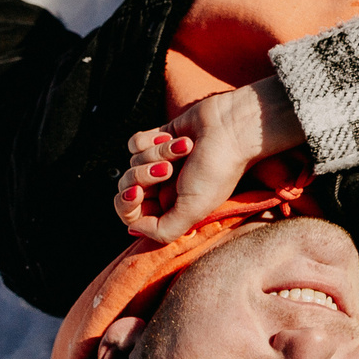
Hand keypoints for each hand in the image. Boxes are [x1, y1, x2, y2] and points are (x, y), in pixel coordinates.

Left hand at [113, 75, 302, 241]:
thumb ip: (163, 231)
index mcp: (173, 209)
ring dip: (156, 153)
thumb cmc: (216, 170)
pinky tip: (174, 138)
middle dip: (142, 176)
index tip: (138, 193)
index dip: (127, 205)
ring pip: (133, 162)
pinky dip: (152, 139)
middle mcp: (166, 188)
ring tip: (184, 148)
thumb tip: (134, 229)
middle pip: (128, 187)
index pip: (132, 215)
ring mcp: (162, 163)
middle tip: (167, 169)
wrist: (231, 127)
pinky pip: (136, 143)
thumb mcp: (192, 210)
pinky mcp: (160, 140)